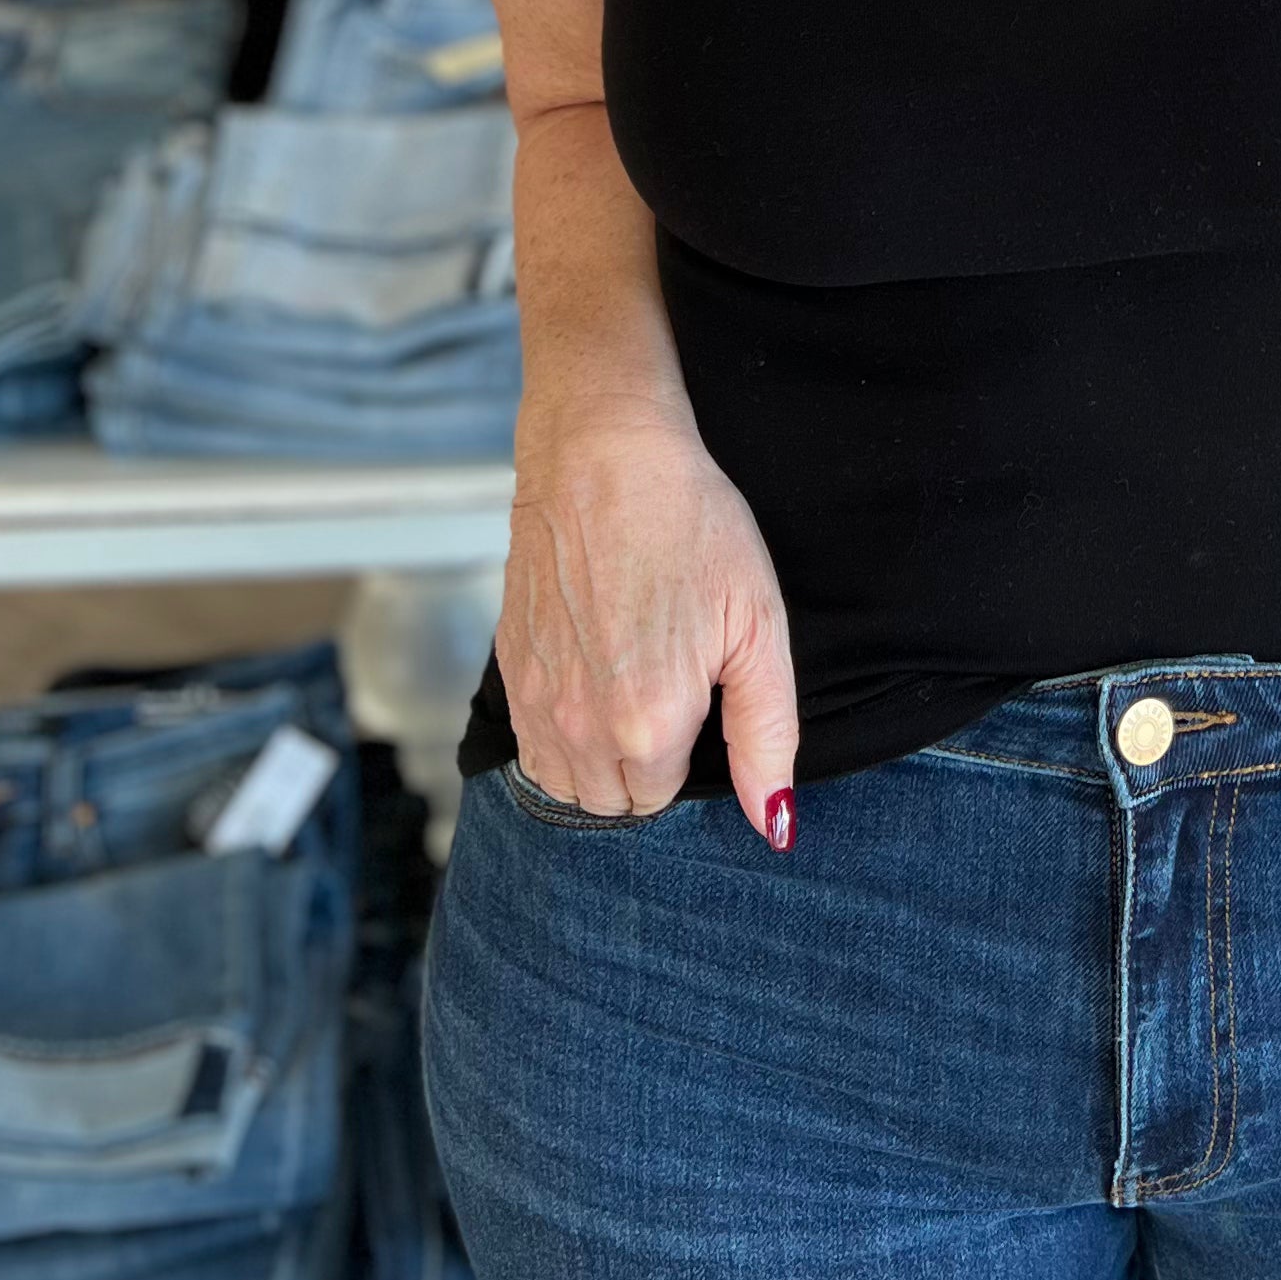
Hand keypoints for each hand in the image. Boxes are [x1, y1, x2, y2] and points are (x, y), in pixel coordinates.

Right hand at [497, 385, 799, 848]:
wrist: (603, 454)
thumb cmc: (692, 527)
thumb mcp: (757, 627)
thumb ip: (767, 736)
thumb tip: (774, 825)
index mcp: (649, 723)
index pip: (664, 798)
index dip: (689, 752)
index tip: (698, 696)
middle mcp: (581, 725)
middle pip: (613, 801)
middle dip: (644, 766)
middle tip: (667, 690)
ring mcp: (535, 699)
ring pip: (566, 784)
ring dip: (598, 759)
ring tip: (629, 689)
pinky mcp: (507, 669)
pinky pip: (530, 747)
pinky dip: (559, 735)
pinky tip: (590, 677)